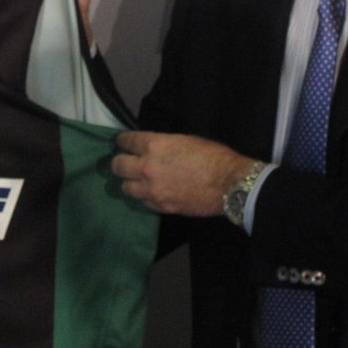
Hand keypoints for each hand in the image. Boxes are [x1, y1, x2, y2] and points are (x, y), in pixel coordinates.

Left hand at [112, 131, 254, 215]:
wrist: (229, 184)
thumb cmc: (212, 156)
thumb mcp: (184, 140)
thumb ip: (163, 145)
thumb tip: (153, 149)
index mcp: (154, 145)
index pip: (126, 141)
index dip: (123, 141)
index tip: (123, 142)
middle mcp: (147, 167)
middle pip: (118, 166)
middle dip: (119, 162)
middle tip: (124, 162)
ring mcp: (152, 190)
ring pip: (125, 188)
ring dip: (130, 182)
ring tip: (136, 181)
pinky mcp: (161, 207)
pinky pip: (143, 202)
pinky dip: (144, 197)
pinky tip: (151, 193)